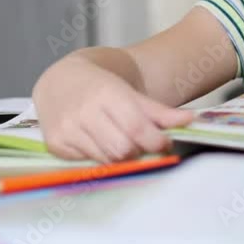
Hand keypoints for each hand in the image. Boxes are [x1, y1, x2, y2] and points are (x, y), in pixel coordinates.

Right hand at [32, 58, 193, 162]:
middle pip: (122, 149)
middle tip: (142, 145)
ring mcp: (67, 129)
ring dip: (120, 157)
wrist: (61, 81)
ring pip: (106, 160)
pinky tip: (97, 142)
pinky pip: (88, 163)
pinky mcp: (55, 144)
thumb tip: (189, 121)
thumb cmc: (101, 86)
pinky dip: (99, 157)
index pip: (136, 128)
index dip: (155, 141)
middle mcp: (83, 112)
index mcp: (106, 94)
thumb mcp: (130, 92)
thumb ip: (159, 111)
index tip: (165, 143)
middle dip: (138, 151)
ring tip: (121, 142)